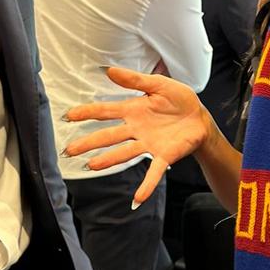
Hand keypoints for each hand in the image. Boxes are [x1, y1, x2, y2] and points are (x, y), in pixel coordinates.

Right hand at [65, 66, 210, 204]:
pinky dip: (146, 186)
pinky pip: (153, 172)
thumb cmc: (179, 101)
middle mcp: (136, 130)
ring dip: (108, 161)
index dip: (87, 113)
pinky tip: (137, 199)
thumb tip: (109, 70)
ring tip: (91, 166)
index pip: (105, 111)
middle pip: (108, 136)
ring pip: (124, 153)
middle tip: (69, 150)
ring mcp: (148, 144)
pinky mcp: (164, 156)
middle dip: (89, 142)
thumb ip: (135, 80)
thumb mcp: (158, 84)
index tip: (68, 116)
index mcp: (133, 110)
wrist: (201, 118)